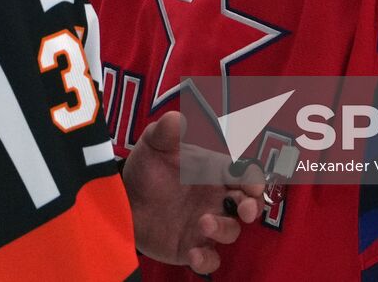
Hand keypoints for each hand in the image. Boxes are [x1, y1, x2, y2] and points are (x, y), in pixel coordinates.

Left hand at [121, 111, 265, 273]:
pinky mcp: (192, 247)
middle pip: (248, 204)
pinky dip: (207, 259)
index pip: (245, 174)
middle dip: (253, 207)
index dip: (253, 179)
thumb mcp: (153, 144)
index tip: (252, 185)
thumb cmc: (146, 167)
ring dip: (223, 228)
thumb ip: (167, 131)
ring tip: (203, 221)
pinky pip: (210, 258)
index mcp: (215, 172)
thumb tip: (179, 119)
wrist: (123, 198)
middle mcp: (216, 199)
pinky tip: (194, 254)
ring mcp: (206, 224)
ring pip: (231, 231)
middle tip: (246, 210)